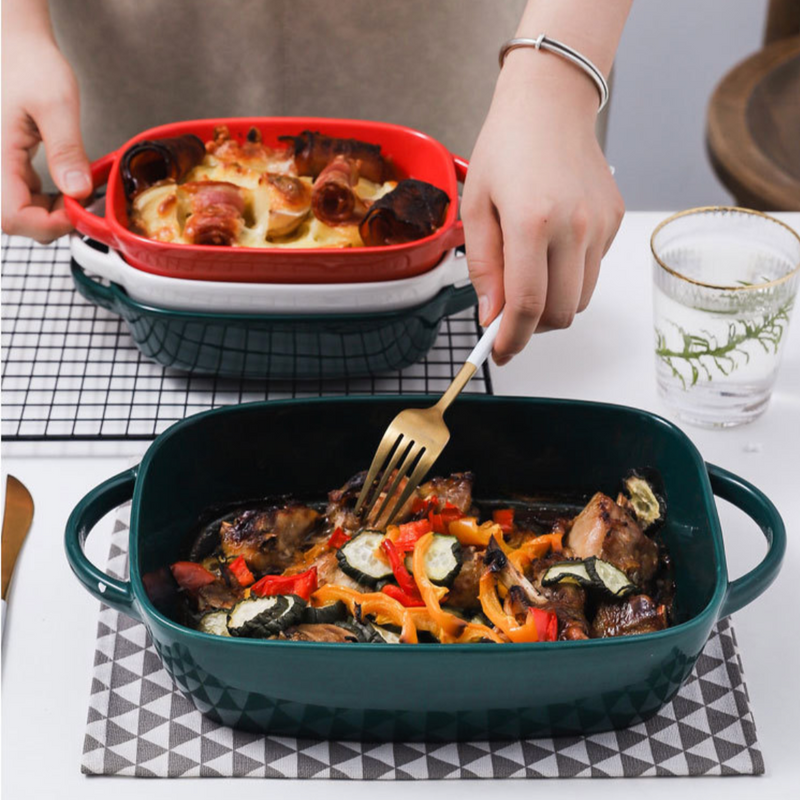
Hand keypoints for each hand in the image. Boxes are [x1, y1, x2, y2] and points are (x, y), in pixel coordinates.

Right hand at [1, 34, 90, 242]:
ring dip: (50, 213)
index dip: (47, 225)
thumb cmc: (33, 67)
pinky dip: (47, 202)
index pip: (11, 216)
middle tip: (82, 202)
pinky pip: (22, 198)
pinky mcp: (6, 167)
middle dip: (51, 222)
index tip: (77, 210)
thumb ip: (66, 150)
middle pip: (13, 220)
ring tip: (76, 191)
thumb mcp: (57, 105)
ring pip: (18, 213)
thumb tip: (77, 191)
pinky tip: (66, 185)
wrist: (20, 50)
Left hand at [462, 50, 623, 364]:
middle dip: (532, 328)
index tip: (499, 353)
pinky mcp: (614, 221)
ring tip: (528, 279)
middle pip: (560, 314)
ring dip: (552, 306)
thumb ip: (484, 267)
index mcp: (532, 221)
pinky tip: (551, 247)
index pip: (527, 305)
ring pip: (579, 300)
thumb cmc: (506, 148)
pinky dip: (569, 276)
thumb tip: (491, 316)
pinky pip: (592, 271)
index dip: (512, 339)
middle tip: (508, 317)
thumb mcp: (476, 206)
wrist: (551, 103)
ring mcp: (599, 225)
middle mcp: (574, 226)